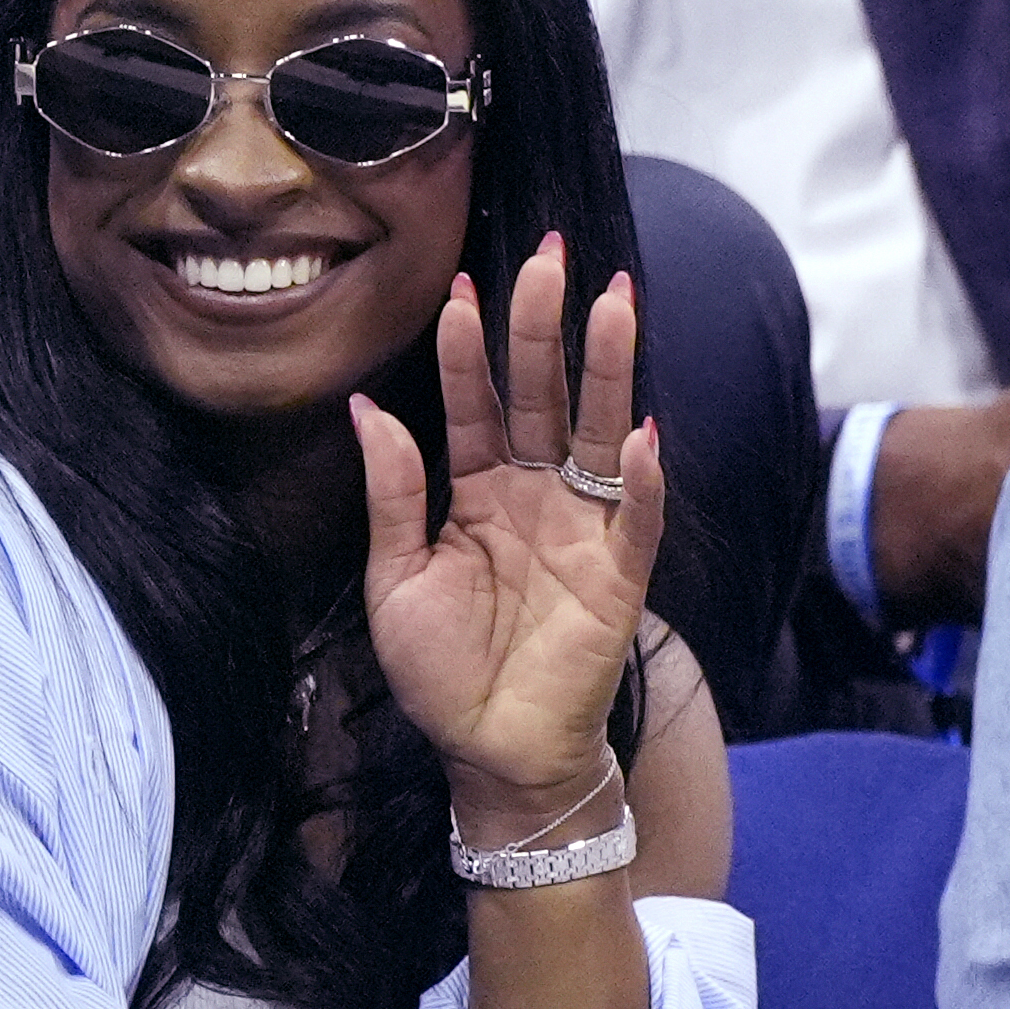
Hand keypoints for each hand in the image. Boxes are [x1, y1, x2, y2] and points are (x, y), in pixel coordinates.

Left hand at [353, 237, 664, 823]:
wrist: (490, 755)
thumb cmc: (440, 669)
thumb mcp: (395, 578)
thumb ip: (393, 493)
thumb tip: (366, 408)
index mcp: (475, 489)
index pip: (472, 402)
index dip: (466, 349)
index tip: (456, 286)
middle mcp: (533, 493)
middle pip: (541, 394)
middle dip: (544, 326)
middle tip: (551, 254)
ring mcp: (581, 527)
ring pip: (596, 430)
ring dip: (607, 369)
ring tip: (613, 301)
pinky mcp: (620, 574)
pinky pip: (637, 517)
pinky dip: (643, 479)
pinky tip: (641, 432)